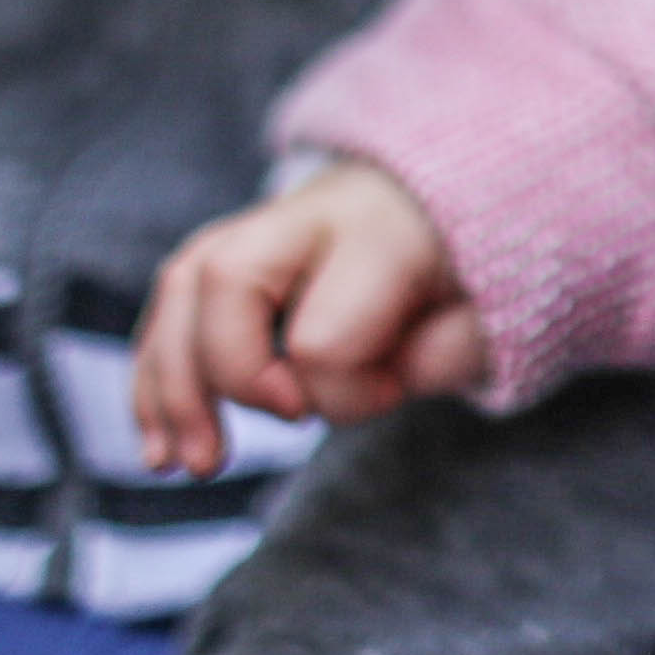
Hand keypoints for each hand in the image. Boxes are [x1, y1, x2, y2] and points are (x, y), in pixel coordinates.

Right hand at [131, 157, 483, 466]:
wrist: (459, 189)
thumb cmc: (474, 263)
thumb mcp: (498, 310)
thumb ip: (450, 351)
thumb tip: (377, 377)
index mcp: (381, 230)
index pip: (323, 334)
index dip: (349, 393)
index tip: (392, 390)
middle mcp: (312, 213)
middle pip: (224, 278)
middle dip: (225, 377)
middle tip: (267, 439)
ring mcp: (268, 222)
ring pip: (183, 281)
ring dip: (166, 382)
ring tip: (180, 465)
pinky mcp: (240, 245)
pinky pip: (175, 295)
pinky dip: (156, 369)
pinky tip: (159, 441)